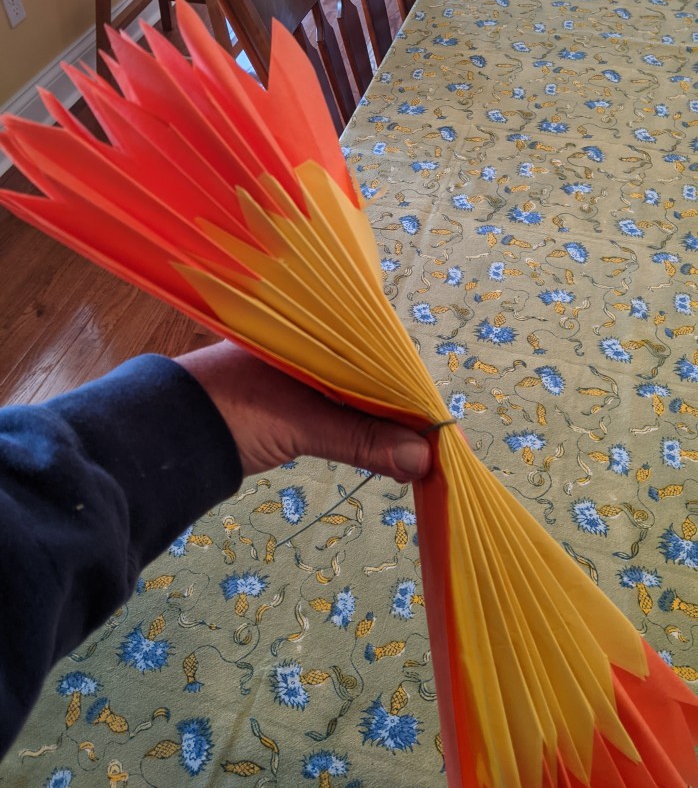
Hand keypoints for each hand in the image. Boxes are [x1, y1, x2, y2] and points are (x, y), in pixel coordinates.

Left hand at [175, 341, 430, 481]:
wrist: (165, 438)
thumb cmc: (228, 412)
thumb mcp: (300, 423)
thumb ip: (359, 438)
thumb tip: (422, 459)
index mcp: (310, 328)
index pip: (377, 349)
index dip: (410, 384)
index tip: (442, 420)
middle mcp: (308, 344)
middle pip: (371, 373)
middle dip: (403, 405)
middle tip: (440, 441)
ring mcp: (297, 373)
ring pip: (355, 393)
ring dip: (383, 420)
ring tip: (421, 448)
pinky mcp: (287, 400)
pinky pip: (337, 409)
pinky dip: (359, 427)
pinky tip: (383, 446)